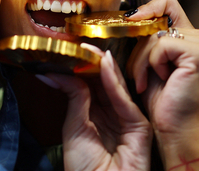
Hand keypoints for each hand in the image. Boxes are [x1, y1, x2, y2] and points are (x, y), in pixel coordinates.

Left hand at [40, 45, 151, 170]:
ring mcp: (127, 119)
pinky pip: (124, 99)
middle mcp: (112, 115)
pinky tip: (104, 64)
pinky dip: (113, 80)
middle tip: (78, 41)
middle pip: (103, 82)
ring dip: (102, 65)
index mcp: (95, 116)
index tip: (69, 48)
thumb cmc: (85, 170)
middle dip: (92, 62)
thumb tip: (59, 72)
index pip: (90, 84)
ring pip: (115, 86)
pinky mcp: (139, 125)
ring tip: (89, 46)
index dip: (81, 66)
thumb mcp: (74, 128)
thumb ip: (74, 97)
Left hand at [126, 0, 198, 169]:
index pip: (166, 1)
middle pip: (155, 18)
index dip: (146, 8)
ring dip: (141, 60)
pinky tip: (160, 81)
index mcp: (190, 35)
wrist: (175, 130)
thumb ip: (145, 38)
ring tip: (146, 81)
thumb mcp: (148, 61)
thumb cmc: (160, 99)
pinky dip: (150, 64)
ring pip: (154, 35)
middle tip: (139, 73)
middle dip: (138, 47)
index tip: (129, 21)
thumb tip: (126, 15)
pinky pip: (159, 45)